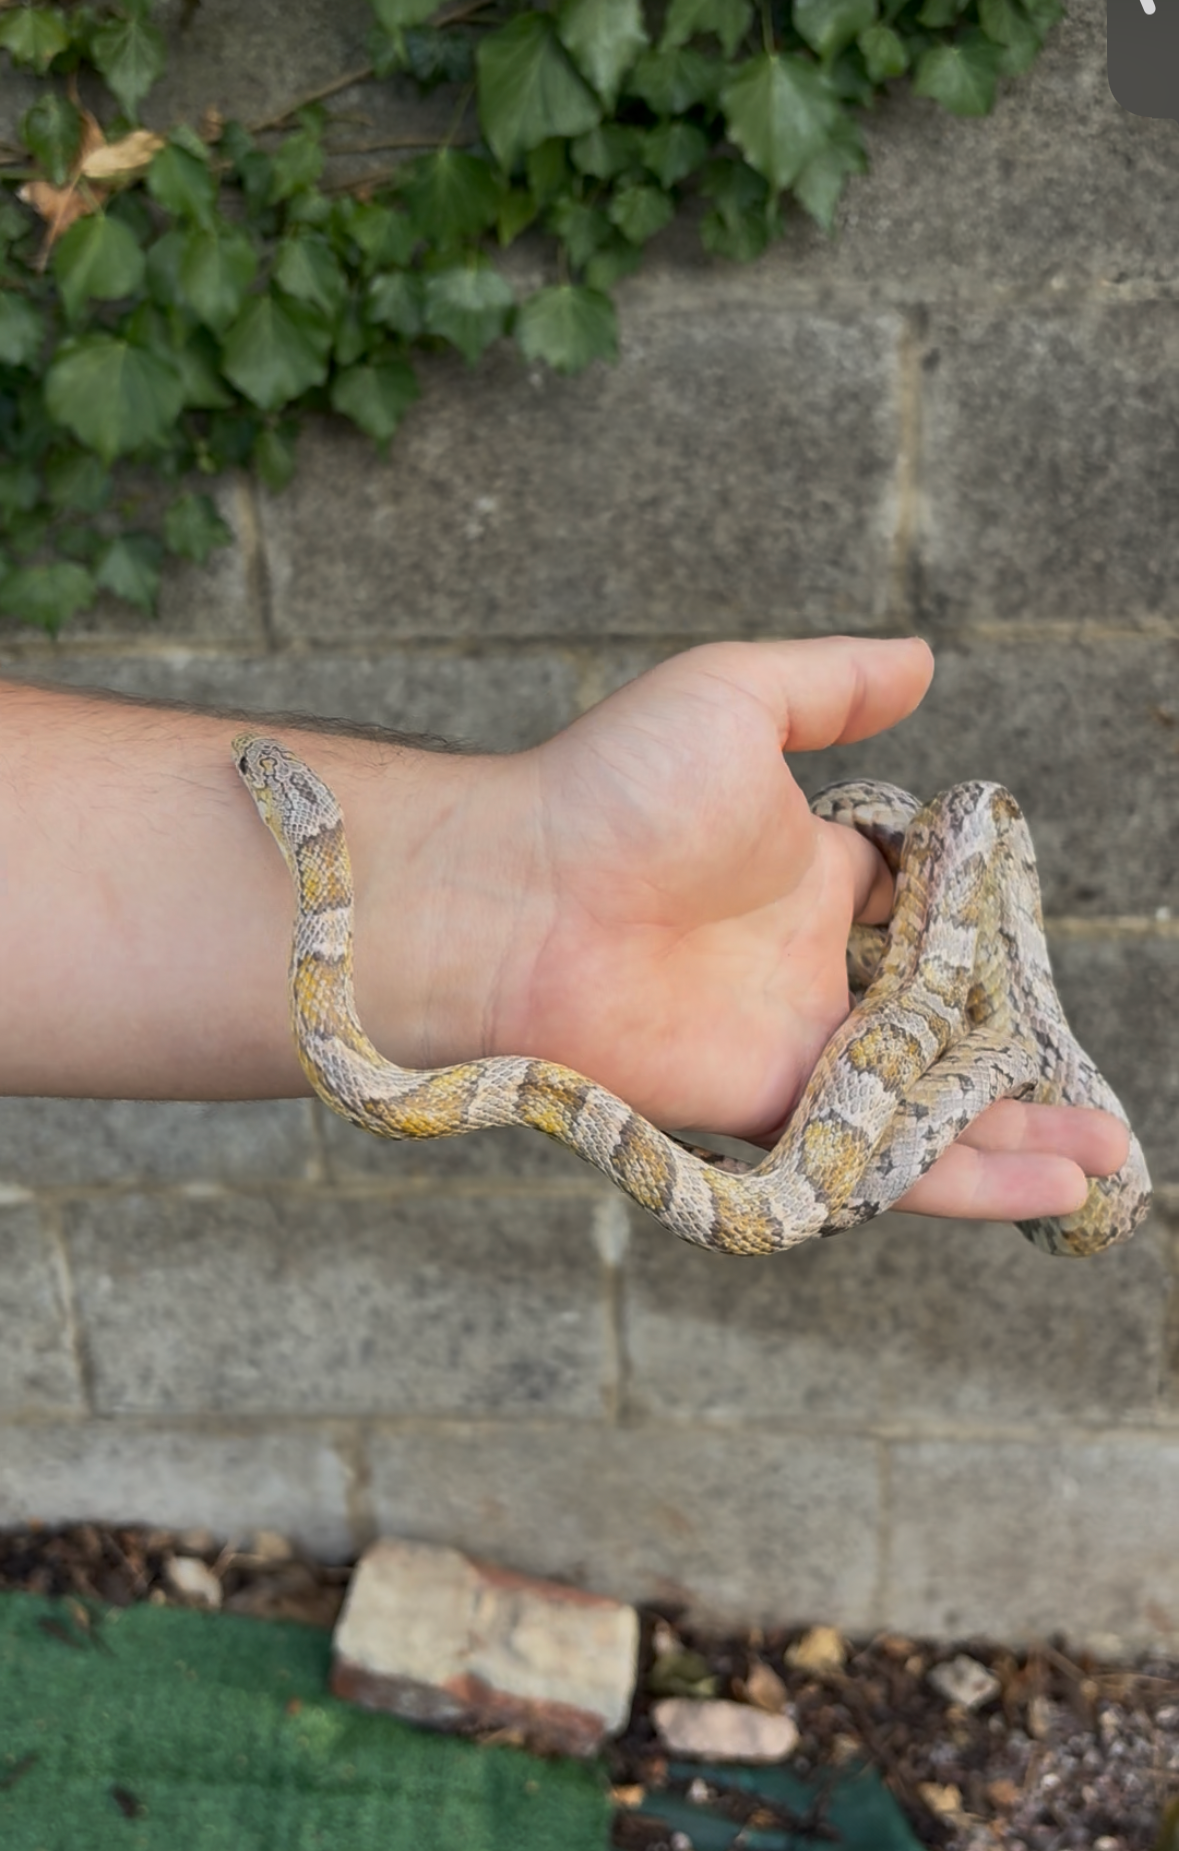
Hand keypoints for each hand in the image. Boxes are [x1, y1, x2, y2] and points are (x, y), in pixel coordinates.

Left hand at [486, 636, 1127, 1224]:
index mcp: (806, 876)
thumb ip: (832, 687)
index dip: (983, 929)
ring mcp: (793, 1048)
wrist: (509, 899)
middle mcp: (806, 971)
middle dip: (1016, 1054)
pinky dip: (975, 1181)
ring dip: (1021, 1134)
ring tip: (1109, 1160)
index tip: (1034, 941)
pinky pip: (888, 1161)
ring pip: (928, 1105)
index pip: (921, 912)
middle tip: (1093, 1084)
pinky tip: (1058, 1191)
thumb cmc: (604, 790)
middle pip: (935, 1025)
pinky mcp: (775, 1113)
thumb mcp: (734, 698)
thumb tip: (925, 660)